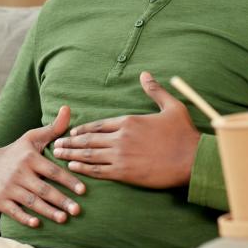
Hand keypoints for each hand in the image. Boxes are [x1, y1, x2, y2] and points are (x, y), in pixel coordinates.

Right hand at [0, 106, 86, 227]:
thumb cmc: (17, 153)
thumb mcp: (32, 138)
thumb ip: (53, 128)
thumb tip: (68, 108)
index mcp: (29, 158)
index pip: (52, 171)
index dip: (68, 181)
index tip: (83, 190)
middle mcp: (19, 173)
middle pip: (43, 189)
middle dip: (61, 201)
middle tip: (78, 211)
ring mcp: (9, 187)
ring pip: (31, 202)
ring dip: (48, 212)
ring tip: (64, 219)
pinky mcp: (0, 200)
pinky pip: (14, 211)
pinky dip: (24, 217)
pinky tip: (36, 224)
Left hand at [51, 72, 199, 187]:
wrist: (193, 160)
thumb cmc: (184, 134)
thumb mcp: (172, 107)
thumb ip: (155, 91)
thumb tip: (146, 74)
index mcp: (129, 121)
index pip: (99, 125)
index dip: (83, 129)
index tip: (71, 132)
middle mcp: (121, 137)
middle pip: (88, 139)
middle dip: (70, 142)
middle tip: (55, 144)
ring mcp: (121, 156)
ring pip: (89, 154)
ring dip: (71, 154)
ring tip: (57, 154)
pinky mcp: (125, 173)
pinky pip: (99, 171)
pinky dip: (84, 169)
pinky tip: (73, 168)